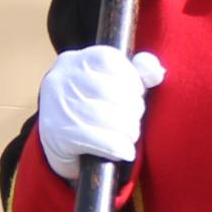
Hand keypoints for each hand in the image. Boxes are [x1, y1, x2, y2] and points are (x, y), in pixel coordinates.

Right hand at [36, 45, 164, 170]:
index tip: (137, 93)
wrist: (55, 146)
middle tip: (134, 120)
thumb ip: (134, 74)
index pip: (109, 59)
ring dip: (128, 130)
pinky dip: (118, 147)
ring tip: (130, 136)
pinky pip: (98, 140)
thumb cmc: (88, 110)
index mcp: (74, 61)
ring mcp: (57, 107)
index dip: (132, 78)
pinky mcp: (57, 135)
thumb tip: (156, 72)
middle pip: (110, 90)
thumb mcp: (108, 85)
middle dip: (132, 109)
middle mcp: (62, 80)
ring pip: (106, 117)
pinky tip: (124, 152)